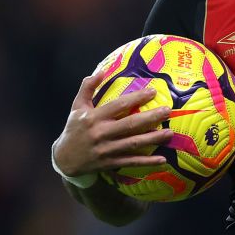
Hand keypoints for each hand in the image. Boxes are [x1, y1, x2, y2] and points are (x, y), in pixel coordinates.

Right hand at [53, 73, 173, 177]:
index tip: (153, 91)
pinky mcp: (109, 163)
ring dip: (153, 139)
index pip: (118, 105)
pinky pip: (131, 162)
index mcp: (94, 117)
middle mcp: (101, 133)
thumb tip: (101, 71)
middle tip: (167, 111)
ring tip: (170, 133)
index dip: (136, 98)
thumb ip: (87, 87)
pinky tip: (162, 159)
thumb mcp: (77, 106)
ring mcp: (106, 150)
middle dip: (150, 118)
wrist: (64, 159)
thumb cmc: (74, 128)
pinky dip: (146, 162)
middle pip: (130, 124)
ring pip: (133, 144)